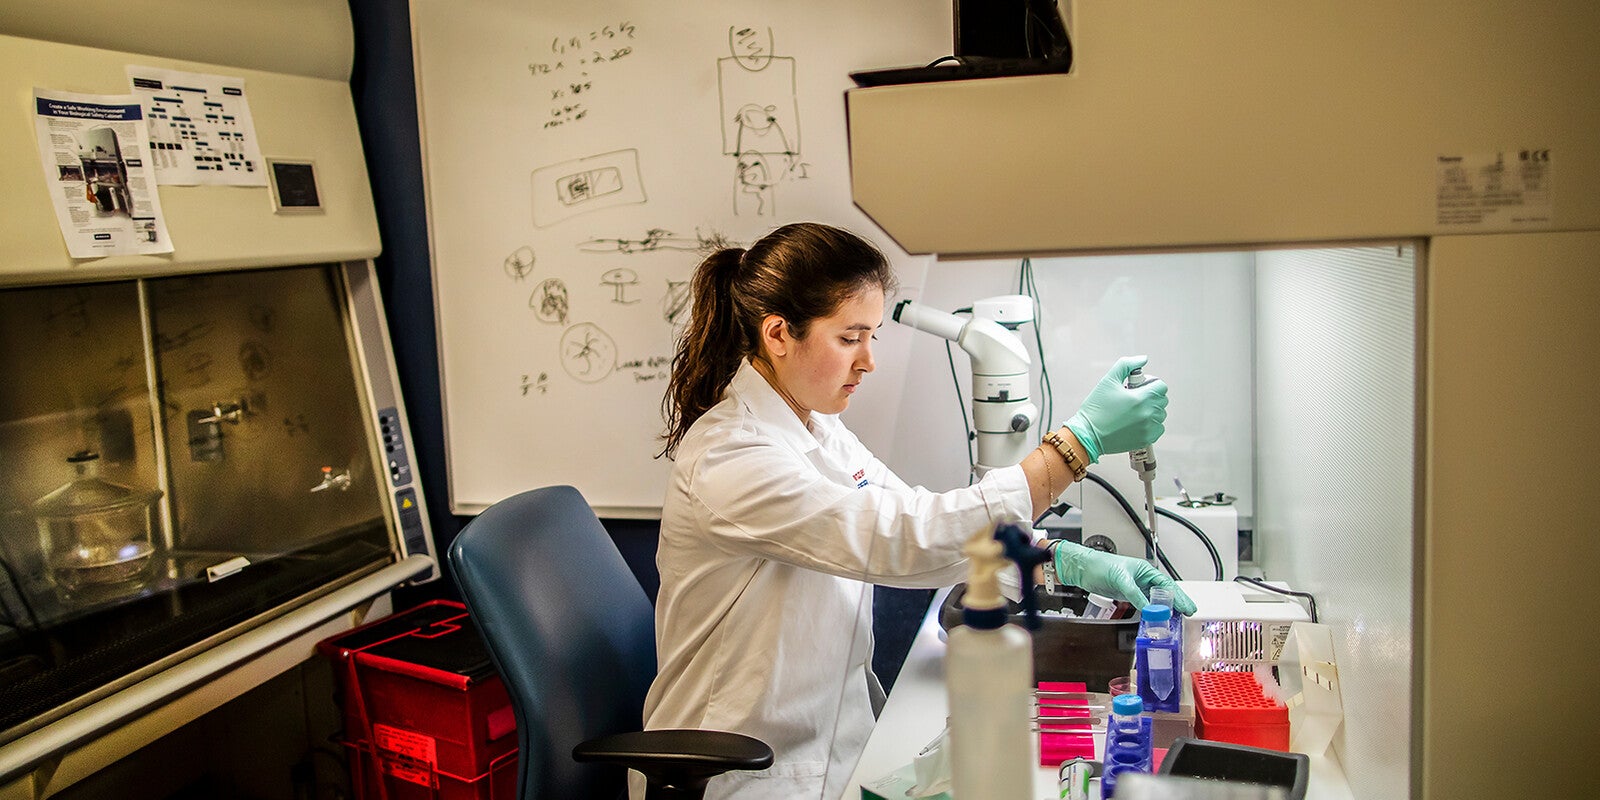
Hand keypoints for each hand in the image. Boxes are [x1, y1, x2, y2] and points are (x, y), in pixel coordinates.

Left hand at [1053, 540, 1195, 614]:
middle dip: (1176, 603)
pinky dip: (1151, 612)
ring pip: (1155, 600)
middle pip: (1164, 593)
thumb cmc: (1099, 565)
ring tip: (1175, 619)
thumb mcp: (1120, 579)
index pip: (1167, 585)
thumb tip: (1150, 609)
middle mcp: (1142, 578)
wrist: (1082, 569)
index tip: (1187, 607)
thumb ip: (1135, 595)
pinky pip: (1143, 605)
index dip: (1178, 596)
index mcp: (1144, 570)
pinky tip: (1156, 618)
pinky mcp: (1127, 595)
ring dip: (1164, 609)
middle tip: (1187, 614)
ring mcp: (1135, 587)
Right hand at [1064, 355, 1167, 461]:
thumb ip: (1127, 365)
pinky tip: (1135, 423)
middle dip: (1150, 397)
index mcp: (1141, 398)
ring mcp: (1148, 428)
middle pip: (1162, 400)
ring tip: (1132, 412)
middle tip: (1133, 399)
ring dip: (1151, 411)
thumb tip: (1143, 359)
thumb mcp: (1108, 380)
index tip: (1138, 387)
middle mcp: (1148, 414)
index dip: (1150, 384)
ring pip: (1160, 415)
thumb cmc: (1096, 408)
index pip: (1161, 386)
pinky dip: (1150, 425)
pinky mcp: (1146, 440)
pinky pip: (1158, 429)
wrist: (1088, 435)